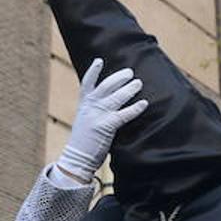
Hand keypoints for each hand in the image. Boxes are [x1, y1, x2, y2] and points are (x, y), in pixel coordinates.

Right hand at [55, 59, 146, 182]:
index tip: (99, 60)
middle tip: (130, 72)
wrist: (76, 159)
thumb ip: (93, 111)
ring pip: (116, 98)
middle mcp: (89, 108)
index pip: (87, 84)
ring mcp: (97, 116)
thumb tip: (108, 103)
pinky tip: (143, 103)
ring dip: (129, 89)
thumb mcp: (85, 122)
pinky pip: (123, 114)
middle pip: (105, 86)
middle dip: (119, 78)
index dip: (93, 71)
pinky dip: (134, 108)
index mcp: (83, 106)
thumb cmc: (83, 143)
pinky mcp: (105, 127)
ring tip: (139, 83)